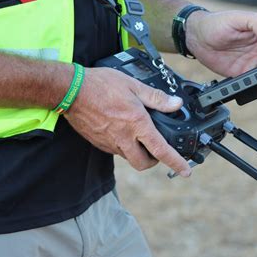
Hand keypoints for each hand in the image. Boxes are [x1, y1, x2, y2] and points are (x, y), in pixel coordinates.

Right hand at [64, 67, 191, 176]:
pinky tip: (120, 130)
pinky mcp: (98, 142)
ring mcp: (109, 142)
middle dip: (153, 161)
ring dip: (136, 152)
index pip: (161, 150)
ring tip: (136, 135)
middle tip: (156, 149)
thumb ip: (156, 98)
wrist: (71, 90)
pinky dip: (122, 145)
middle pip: (143, 163)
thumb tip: (176, 104)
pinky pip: (114, 150)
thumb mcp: (133, 85)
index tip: (186, 171)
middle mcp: (123, 138)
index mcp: (137, 124)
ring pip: (128, 157)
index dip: (176, 163)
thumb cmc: (100, 85)